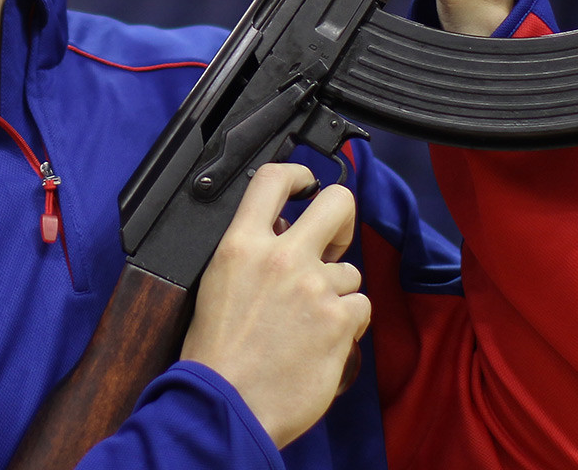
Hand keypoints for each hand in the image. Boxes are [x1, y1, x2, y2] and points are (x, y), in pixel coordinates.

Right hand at [182, 163, 372, 449]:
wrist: (227, 404)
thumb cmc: (216, 356)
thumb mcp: (219, 284)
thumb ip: (250, 252)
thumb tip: (279, 232)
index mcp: (241, 245)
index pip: (272, 179)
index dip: (298, 173)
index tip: (306, 183)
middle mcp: (281, 257)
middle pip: (337, 203)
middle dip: (342, 217)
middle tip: (332, 240)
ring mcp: (314, 287)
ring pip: (351, 270)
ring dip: (337, 291)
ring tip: (309, 320)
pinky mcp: (339, 320)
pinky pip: (360, 306)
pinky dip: (347, 322)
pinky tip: (322, 339)